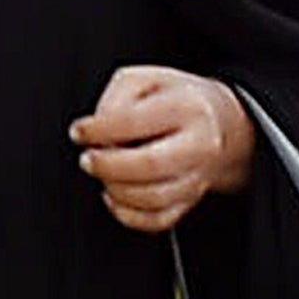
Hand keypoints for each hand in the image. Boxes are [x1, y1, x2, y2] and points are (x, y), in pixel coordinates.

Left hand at [69, 66, 255, 232]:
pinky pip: (157, 220)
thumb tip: (99, 129)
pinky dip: (128, 214)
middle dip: (107, 165)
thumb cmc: (176, 100)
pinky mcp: (190, 201)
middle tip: (89, 159)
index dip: (97, 130)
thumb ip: (117, 96)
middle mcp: (199, 144)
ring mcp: (198, 176)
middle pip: (149, 165)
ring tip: (104, 174)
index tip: (80, 131)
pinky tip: (118, 196)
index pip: (133, 121)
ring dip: (116, 189)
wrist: (219, 123)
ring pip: (152, 198)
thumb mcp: (145, 79)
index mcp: (187, 106)